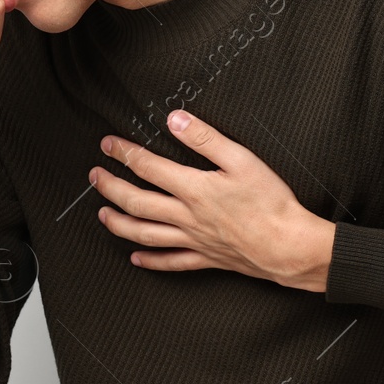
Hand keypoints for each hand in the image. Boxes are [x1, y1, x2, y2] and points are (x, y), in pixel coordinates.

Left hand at [89, 110, 335, 292]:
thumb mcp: (242, 159)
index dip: (125, 153)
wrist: (288, 246)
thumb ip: (206, 139)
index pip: (148, 167)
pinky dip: (150, 262)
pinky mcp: (206, 258)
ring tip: (102, 215)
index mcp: (193, 189)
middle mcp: (186, 217)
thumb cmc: (270, 203)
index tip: (108, 144)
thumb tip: (175, 120)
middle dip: (111, 188)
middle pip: (137, 202)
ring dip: (119, 224)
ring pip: (145, 234)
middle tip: (94, 176)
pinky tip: (136, 259)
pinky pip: (171, 263)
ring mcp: (194, 240)